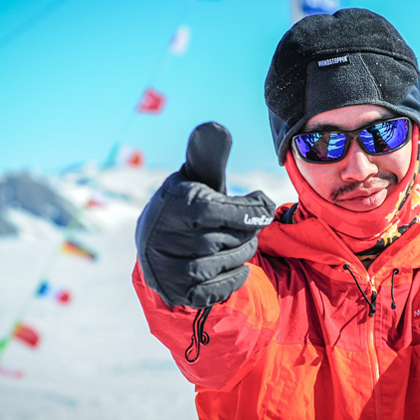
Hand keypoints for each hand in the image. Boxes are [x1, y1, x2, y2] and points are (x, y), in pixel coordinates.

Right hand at [136, 122, 275, 307]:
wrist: (156, 246)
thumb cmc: (188, 205)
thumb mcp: (196, 177)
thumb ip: (208, 154)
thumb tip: (215, 127)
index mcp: (176, 203)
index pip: (229, 211)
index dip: (252, 211)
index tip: (263, 207)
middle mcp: (165, 236)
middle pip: (234, 238)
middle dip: (245, 233)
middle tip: (239, 228)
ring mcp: (169, 268)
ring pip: (229, 263)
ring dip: (241, 255)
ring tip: (232, 245)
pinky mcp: (175, 293)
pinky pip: (221, 289)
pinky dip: (233, 277)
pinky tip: (227, 267)